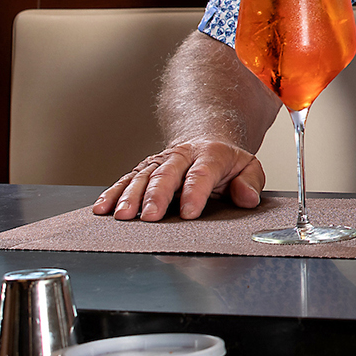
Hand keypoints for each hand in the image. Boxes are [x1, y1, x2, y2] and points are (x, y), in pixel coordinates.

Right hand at [92, 140, 265, 221]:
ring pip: (143, 177)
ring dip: (130, 197)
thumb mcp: (248, 167)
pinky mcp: (144, 170)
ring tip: (123, 216)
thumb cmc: (226, 161)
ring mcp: (160, 162)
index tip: (189, 213)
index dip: (195, 192)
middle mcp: (181, 156)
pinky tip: (103, 207)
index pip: (202, 173)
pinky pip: (126, 180)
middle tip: (151, 216)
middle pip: (167, 174)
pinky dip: (113, 194)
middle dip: (157, 196)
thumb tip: (247, 197)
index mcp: (210, 155)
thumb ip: (251, 182)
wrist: (205, 139)